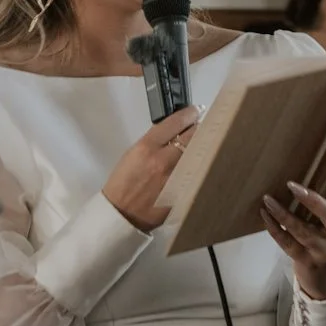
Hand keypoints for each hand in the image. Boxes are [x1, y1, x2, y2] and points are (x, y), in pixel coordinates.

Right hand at [103, 106, 201, 232]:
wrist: (122, 213)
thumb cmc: (123, 184)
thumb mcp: (132, 154)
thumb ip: (153, 141)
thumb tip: (173, 132)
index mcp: (146, 148)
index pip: (174, 123)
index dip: (188, 114)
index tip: (195, 111)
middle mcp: (162, 161)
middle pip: (191, 137)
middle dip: (198, 129)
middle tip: (201, 128)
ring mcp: (175, 178)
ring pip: (198, 155)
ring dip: (201, 148)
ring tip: (203, 146)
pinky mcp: (182, 192)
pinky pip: (196, 174)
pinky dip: (199, 168)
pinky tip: (200, 166)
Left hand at [262, 143, 325, 301]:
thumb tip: (321, 165)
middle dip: (311, 200)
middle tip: (292, 186)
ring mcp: (324, 249)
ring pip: (302, 230)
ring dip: (283, 215)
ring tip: (267, 199)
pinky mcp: (307, 260)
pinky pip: (287, 243)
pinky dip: (274, 229)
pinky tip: (264, 215)